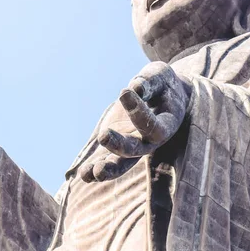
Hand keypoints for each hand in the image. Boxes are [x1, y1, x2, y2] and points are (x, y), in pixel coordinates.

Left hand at [79, 62, 191, 181]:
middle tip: (103, 136)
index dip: (139, 112)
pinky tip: (84, 174)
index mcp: (166, 125)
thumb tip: (136, 87)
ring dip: (107, 169)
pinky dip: (96, 169)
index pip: (153, 126)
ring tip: (89, 173)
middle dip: (119, 146)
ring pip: (122, 163)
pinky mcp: (118, 145)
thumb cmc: (163, 84)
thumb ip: (151, 82)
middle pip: (136, 151)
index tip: (124, 92)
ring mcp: (134, 146)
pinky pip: (108, 160)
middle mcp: (150, 141)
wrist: (164, 96)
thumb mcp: (161, 76)